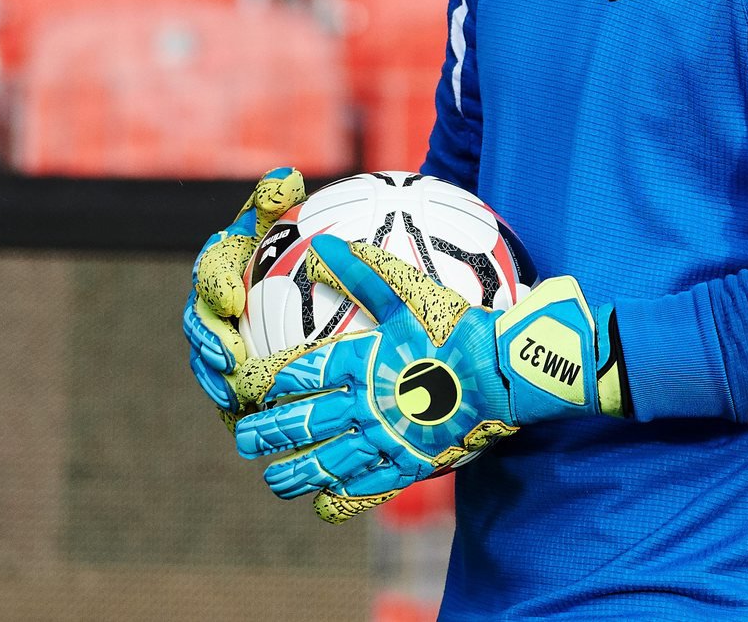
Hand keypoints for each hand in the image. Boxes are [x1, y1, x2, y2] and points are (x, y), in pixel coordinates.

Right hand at [181, 166, 305, 421]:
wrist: (320, 278)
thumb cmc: (305, 239)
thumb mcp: (294, 217)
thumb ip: (281, 200)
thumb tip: (284, 178)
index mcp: (227, 260)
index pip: (214, 268)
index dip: (216, 285)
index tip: (232, 300)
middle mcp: (216, 298)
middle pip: (202, 321)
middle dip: (209, 341)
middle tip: (228, 357)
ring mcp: (221, 334)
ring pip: (208, 358)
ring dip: (215, 378)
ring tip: (231, 394)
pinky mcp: (232, 366)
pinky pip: (226, 386)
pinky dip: (232, 403)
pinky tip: (246, 418)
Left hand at [232, 236, 626, 522]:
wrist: (505, 370)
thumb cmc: (459, 327)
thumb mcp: (411, 291)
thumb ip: (363, 270)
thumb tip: (320, 244)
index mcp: (362, 362)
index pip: (300, 374)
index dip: (268, 381)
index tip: (247, 386)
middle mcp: (366, 404)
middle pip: (302, 424)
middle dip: (265, 433)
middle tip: (243, 440)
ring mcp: (387, 439)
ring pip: (327, 463)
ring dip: (294, 473)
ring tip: (274, 480)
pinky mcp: (411, 464)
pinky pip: (368, 489)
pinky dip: (341, 499)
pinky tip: (324, 504)